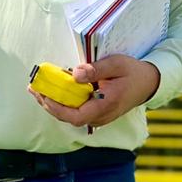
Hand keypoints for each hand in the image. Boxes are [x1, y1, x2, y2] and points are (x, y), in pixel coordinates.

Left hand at [27, 55, 160, 129]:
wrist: (148, 83)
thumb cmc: (132, 72)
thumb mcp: (117, 64)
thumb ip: (96, 69)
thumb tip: (75, 74)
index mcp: (106, 105)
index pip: (77, 116)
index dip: (58, 109)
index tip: (44, 96)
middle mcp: (101, 116)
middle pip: (69, 117)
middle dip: (49, 104)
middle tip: (34, 88)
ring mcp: (99, 117)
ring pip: (70, 116)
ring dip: (53, 103)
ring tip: (37, 88)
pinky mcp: (96, 113)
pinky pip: (75, 111)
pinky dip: (62, 102)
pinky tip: (53, 90)